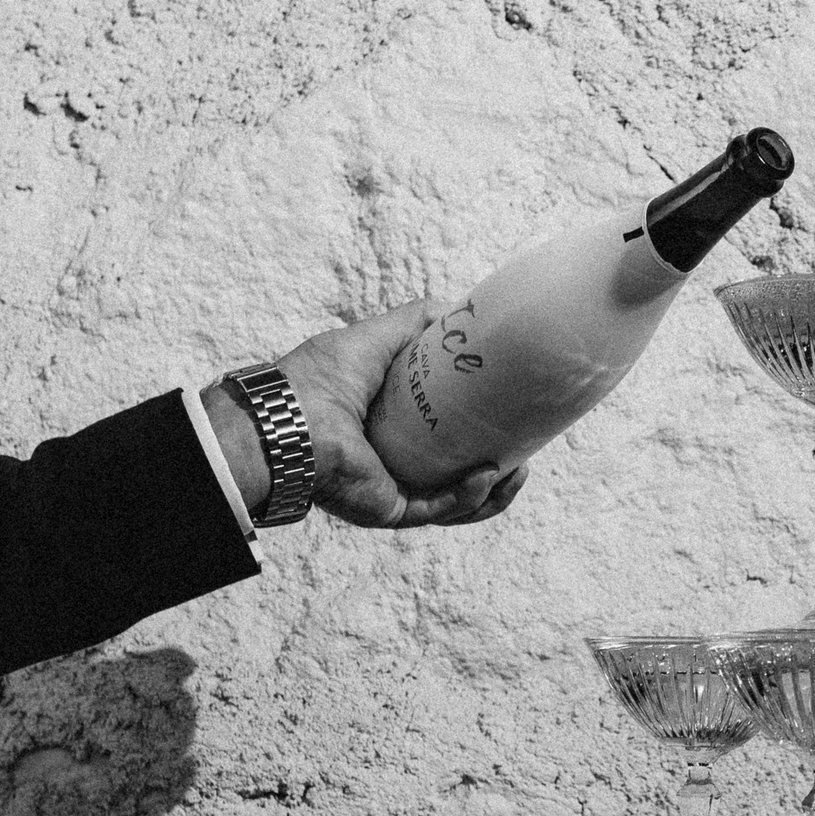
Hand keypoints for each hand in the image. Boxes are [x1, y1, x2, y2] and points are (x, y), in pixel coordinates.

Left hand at [204, 302, 528, 529]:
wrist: (288, 419)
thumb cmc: (318, 378)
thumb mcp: (376, 338)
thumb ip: (415, 321)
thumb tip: (459, 305)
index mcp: (393, 430)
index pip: (448, 439)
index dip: (484, 433)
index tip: (515, 421)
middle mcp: (395, 464)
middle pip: (461, 477)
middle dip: (500, 472)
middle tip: (526, 456)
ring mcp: (393, 491)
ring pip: (458, 504)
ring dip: (494, 491)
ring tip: (517, 471)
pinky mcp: (390, 510)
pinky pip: (440, 511)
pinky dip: (469, 498)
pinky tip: (487, 475)